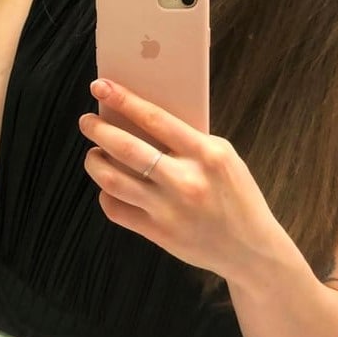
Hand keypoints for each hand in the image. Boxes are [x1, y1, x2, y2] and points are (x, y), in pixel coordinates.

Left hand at [80, 79, 279, 282]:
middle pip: (127, 149)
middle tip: (86, 121)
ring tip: (94, 153)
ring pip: (113, 181)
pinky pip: (117, 209)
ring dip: (95, 162)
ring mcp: (169, 210)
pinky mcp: (158, 233)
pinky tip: (109, 185)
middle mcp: (185, 181)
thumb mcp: (222, 156)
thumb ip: (187, 139)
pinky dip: (106, 194)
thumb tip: (140, 118)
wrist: (251, 250)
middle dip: (99, 130)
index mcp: (206, 154)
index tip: (100, 87)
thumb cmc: (235, 194)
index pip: (155, 119)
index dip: (123, 100)